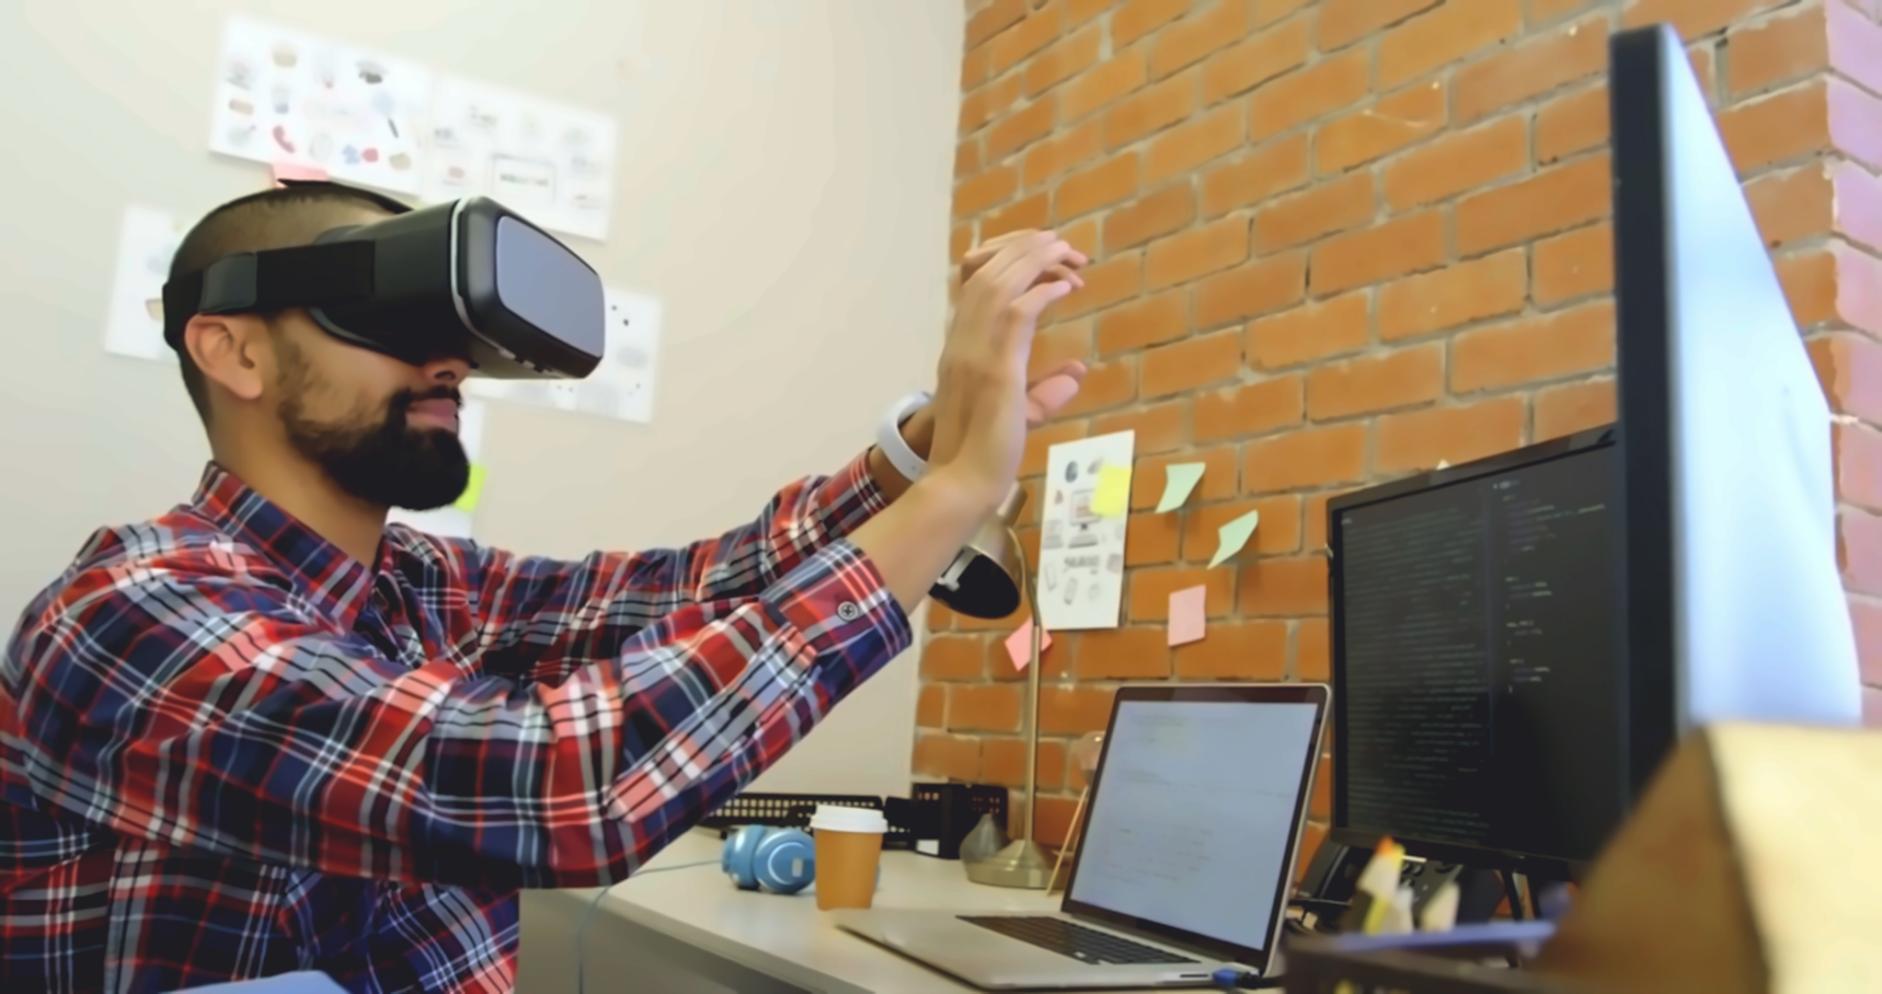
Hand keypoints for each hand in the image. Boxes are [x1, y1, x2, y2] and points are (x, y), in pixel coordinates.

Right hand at [926, 231, 1088, 508]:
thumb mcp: (1015, 414)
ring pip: (999, 283)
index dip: (1004, 261)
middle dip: (1023, 250)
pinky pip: (1017, 312)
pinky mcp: (995, 369)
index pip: (973, 285)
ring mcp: (974, 353)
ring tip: (1066, 251)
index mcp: (959, 349)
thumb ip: (1044, 392)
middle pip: (984, 272)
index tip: (1039, 258)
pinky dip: (1042, 291)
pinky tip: (1066, 288)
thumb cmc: (983, 456)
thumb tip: (1077, 373)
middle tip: (1060, 243)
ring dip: (1034, 260)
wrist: (963, 482)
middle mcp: (960, 342)